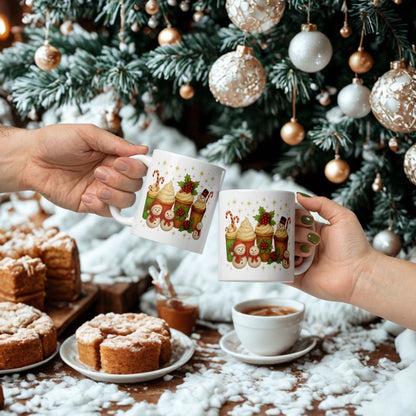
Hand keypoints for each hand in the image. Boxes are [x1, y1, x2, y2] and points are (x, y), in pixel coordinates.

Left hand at [21, 123, 147, 216]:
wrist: (31, 159)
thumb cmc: (57, 141)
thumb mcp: (88, 134)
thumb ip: (116, 143)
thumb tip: (144, 150)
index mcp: (115, 156)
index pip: (140, 167)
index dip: (136, 168)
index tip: (121, 163)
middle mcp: (113, 175)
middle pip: (136, 185)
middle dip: (121, 180)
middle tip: (99, 171)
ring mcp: (103, 191)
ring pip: (127, 201)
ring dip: (114, 194)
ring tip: (95, 184)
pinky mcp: (90, 204)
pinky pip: (108, 213)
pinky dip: (100, 206)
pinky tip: (85, 196)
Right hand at [293, 194, 372, 303]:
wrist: (360, 274)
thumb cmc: (355, 247)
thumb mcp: (342, 217)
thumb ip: (321, 203)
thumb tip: (298, 196)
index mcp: (313, 231)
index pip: (293, 219)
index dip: (294, 217)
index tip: (304, 220)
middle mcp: (304, 245)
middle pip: (286, 233)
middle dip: (296, 233)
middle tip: (312, 239)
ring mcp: (300, 262)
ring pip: (282, 249)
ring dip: (292, 248)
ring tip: (309, 253)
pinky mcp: (296, 277)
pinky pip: (280, 270)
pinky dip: (282, 264)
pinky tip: (295, 260)